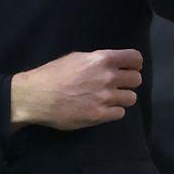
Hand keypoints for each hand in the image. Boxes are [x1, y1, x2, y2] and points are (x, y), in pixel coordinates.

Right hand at [10, 49, 142, 130]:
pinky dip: (114, 111)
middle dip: (130, 81)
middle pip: (136, 79)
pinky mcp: (100, 115)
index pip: (134, 58)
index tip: (131, 67)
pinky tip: (103, 108)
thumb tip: (109, 64)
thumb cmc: (53, 74)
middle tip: (119, 84)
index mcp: (102, 59)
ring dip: (123, 97)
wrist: (37, 96)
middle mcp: (108, 77)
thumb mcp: (75, 58)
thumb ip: (95, 61)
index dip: (135, 63)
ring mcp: (105, 98)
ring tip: (111, 98)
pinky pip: (120, 113)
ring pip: (131, 98)